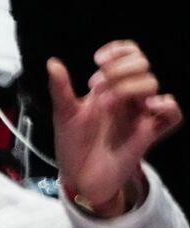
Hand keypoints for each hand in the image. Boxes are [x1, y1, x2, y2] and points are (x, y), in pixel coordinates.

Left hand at [48, 41, 181, 214]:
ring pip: (152, 84)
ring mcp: (139, 115)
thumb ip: (61, 89)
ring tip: (104, 103)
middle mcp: (128, 98)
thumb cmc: (73, 145)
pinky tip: (149, 105)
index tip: (99, 60)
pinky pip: (173, 116)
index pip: (129, 56)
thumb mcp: (64, 114)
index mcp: (110, 88)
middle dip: (121, 68)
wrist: (78, 177)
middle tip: (97, 84)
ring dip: (128, 86)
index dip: (120, 50)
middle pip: (142, 66)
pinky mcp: (149, 134)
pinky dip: (168, 106)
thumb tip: (52, 63)